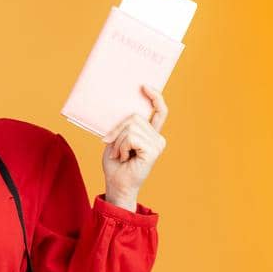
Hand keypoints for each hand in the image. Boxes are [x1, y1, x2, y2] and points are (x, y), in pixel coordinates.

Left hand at [101, 84, 167, 203]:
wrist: (116, 185)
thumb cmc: (115, 164)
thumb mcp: (116, 139)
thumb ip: (124, 126)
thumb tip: (125, 112)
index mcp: (151, 134)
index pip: (159, 110)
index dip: (155, 96)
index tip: (144, 86)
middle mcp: (157, 138)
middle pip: (135, 117)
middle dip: (118, 130)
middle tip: (113, 147)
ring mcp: (157, 144)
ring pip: (131, 127)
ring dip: (118, 142)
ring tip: (119, 155)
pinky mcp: (153, 150)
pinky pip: (131, 137)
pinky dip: (121, 147)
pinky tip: (123, 158)